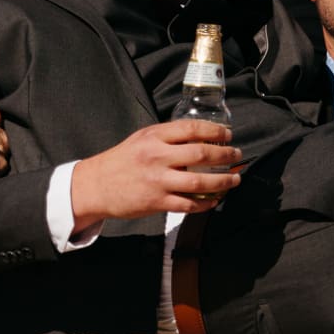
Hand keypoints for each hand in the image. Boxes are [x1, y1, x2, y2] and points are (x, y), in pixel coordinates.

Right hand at [69, 120, 240, 225]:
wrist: (96, 185)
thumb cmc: (123, 160)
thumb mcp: (142, 138)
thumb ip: (168, 137)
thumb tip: (201, 137)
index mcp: (154, 137)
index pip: (192, 129)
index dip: (216, 131)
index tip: (228, 135)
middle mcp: (157, 157)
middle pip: (201, 155)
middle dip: (225, 156)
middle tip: (236, 156)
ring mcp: (158, 181)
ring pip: (200, 183)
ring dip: (223, 182)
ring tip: (234, 179)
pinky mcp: (157, 202)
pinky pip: (189, 204)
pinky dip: (206, 203)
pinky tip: (215, 199)